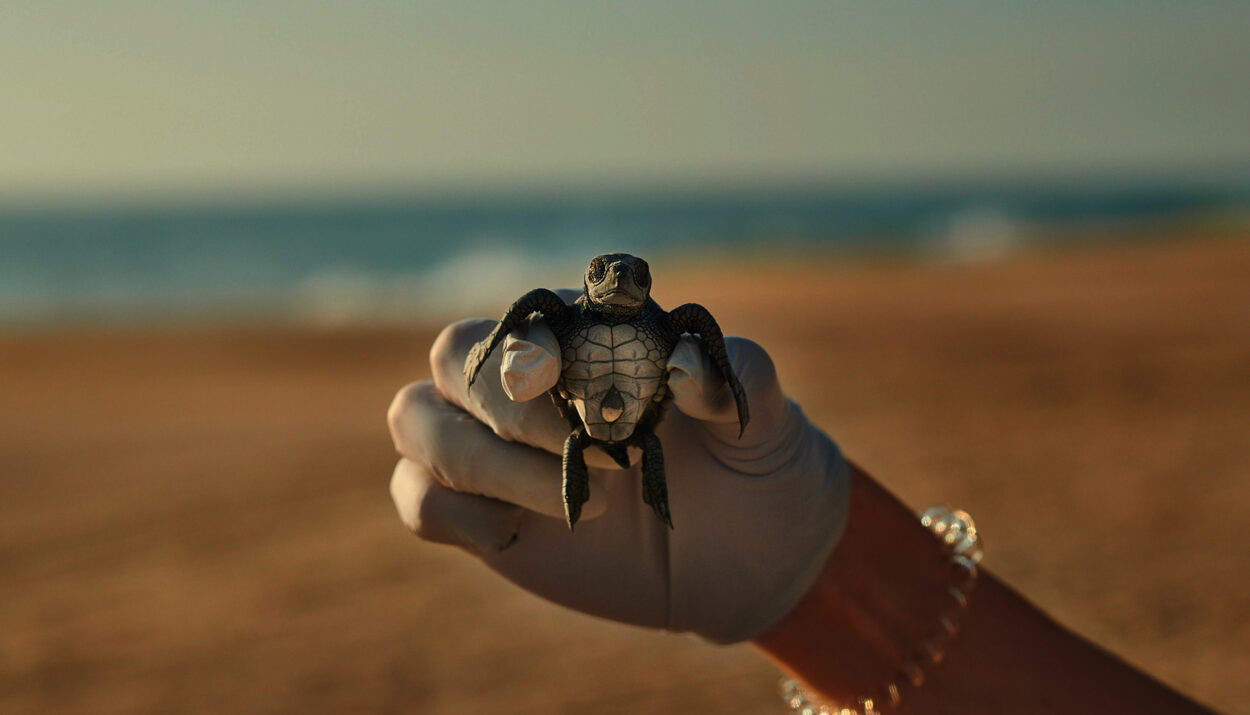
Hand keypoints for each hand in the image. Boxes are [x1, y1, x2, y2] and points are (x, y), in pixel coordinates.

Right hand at [387, 301, 850, 642]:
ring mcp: (497, 446)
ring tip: (575, 503)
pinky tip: (520, 534)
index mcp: (587, 334)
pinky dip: (453, 512)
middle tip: (597, 456)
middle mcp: (527, 381)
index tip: (570, 383)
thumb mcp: (767, 420)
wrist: (753, 553)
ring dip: (477, 461)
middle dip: (509, 408)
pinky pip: (418, 498)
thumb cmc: (756, 462)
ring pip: (415, 419)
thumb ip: (738, 380)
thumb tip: (689, 367)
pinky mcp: (484, 513)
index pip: (527, 314)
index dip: (532, 345)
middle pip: (452, 358)